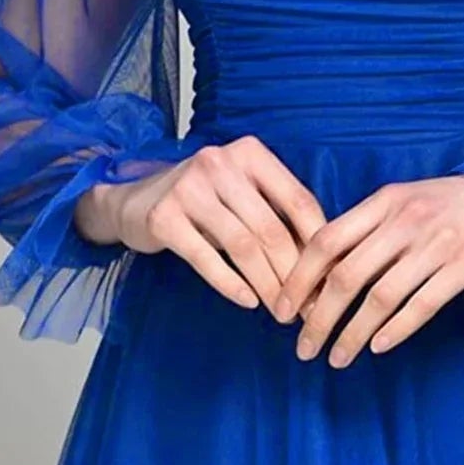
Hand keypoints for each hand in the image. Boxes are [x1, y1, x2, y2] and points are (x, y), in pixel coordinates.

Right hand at [90, 136, 328, 317]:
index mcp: (250, 153)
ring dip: (265, 284)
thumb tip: (324, 263)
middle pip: (271, 228)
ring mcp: (189, 187)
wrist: (134, 201)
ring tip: (278, 311)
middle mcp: (220, 162)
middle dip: (293, 275)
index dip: (318, 245)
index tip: (329, 280)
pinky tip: (247, 302)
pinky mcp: (163, 217)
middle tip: (304, 308)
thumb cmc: (204, 200)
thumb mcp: (242, 193)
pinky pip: (206, 257)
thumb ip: (278, 215)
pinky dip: (231, 284)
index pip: (298, 200)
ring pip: (242, 245)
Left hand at [273, 170, 463, 366]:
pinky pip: (421, 305)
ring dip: (351, 333)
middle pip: (346, 275)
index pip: (326, 239)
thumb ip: (375, 224)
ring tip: (336, 359)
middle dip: (318, 317)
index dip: (299, 277)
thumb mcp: (413, 198)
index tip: (283, 309)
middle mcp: (406, 220)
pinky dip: (395, 331)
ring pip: (379, 297)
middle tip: (303, 348)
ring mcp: (437, 243)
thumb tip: (330, 265)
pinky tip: (379, 348)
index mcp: (387, 200)